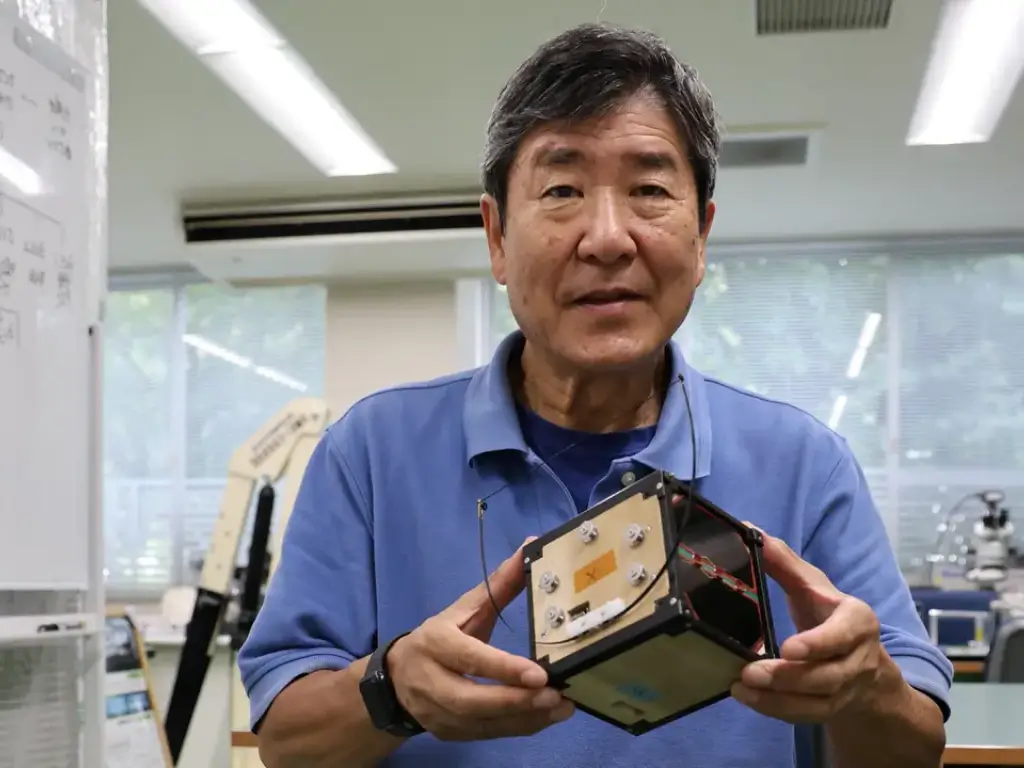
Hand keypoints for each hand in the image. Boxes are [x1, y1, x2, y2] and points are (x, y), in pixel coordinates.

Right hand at [388, 539, 574, 740]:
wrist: (397, 678)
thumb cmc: (442, 636)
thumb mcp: (465, 607)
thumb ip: (499, 583)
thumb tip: (531, 545)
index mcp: (435, 643)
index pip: (470, 658)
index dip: (503, 668)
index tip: (539, 674)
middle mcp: (431, 681)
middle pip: (472, 699)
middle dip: (516, 701)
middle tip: (557, 696)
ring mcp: (437, 713)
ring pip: (482, 723)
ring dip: (525, 718)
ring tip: (562, 707)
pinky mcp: (449, 733)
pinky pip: (487, 734)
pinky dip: (519, 727)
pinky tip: (546, 717)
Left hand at [731, 530, 887, 723]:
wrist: (865, 662)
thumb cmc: (830, 614)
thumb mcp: (813, 584)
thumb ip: (784, 561)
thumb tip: (748, 529)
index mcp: (858, 621)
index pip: (842, 636)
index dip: (817, 644)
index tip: (788, 648)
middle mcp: (859, 658)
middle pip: (827, 675)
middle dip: (788, 676)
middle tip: (749, 671)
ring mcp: (847, 688)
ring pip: (816, 701)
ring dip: (776, 698)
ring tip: (740, 686)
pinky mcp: (832, 708)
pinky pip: (805, 715)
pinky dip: (775, 709)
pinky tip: (747, 698)